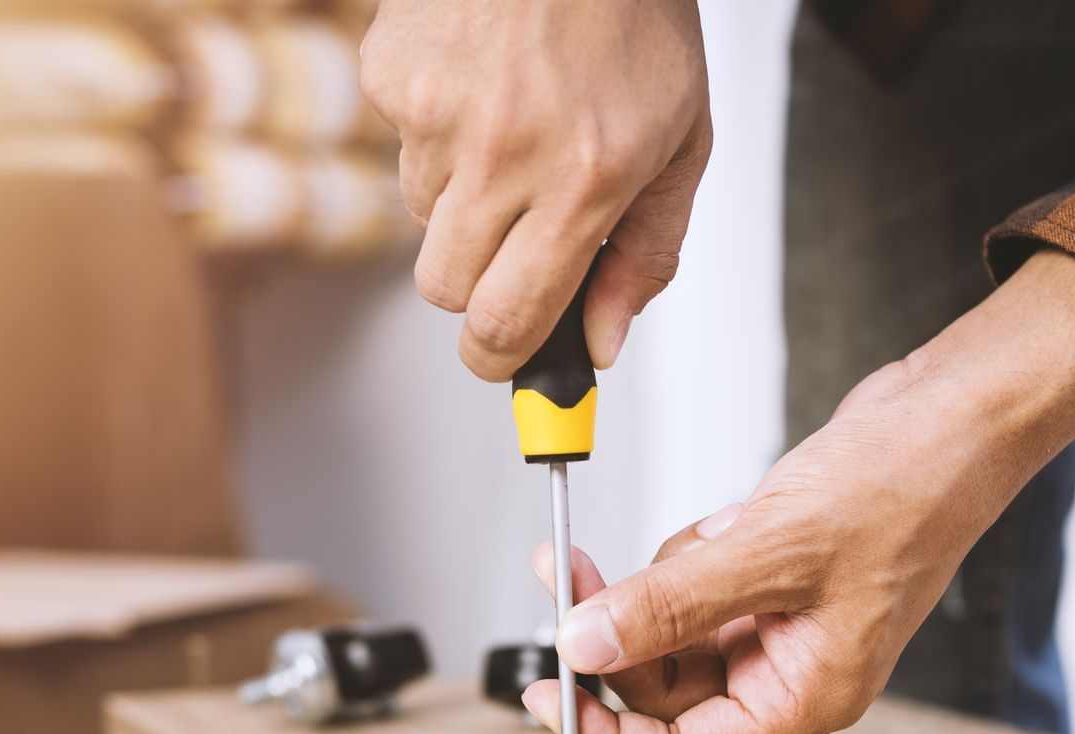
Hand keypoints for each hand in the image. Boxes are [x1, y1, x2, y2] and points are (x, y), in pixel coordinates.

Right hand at [359, 0, 709, 378]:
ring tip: (516, 131)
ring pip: (425, 220)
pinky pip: (402, 149)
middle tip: (518, 245)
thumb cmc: (636, 23)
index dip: (501, 358)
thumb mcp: (682, 145)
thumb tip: (601, 342)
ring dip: (465, 202)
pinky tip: (483, 86)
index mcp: (583, 181)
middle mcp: (504, 153)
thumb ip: (646, 255)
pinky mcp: (392, 76)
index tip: (505, 358)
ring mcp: (437, 114)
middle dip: (479, 287)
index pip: (506, 323)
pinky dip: (439, 135)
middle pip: (447, 292)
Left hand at [520, 251, 1074, 733]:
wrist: (957, 414)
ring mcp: (779, 624)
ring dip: (645, 588)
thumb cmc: (909, 486)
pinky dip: (680, 555)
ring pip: (669, 634)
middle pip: (664, 694)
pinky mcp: (768, 576)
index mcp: (806, 698)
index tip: (547, 695)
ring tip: (688, 533)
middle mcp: (789, 672)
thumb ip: (669, 604)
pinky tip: (724, 518)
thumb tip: (583, 648)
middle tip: (563, 577)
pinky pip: (691, 584)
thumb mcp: (775, 550)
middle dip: (609, 638)